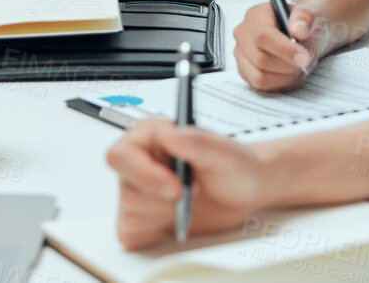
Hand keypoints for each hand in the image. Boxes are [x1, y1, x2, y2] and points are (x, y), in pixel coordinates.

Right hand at [106, 119, 265, 248]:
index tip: (175, 187)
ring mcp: (136, 190)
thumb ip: (197, 142)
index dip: (144, 173)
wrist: (245, 192)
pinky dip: (155, 233)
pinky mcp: (139, 217)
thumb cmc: (234, 166)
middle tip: (187, 196)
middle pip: (125, 187)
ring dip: (164, 213)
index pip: (123, 154)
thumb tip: (169, 134)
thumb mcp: (225, 153)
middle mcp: (139, 160)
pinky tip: (175, 218)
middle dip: (158, 198)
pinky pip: (132, 234)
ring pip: (131, 212)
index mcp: (151, 134)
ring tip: (187, 200)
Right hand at [234, 3, 331, 92]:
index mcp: (256, 15)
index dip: (284, 49)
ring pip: (260, 76)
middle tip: (305, 62)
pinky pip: (260, 86)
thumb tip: (298, 30)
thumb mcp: (312, 13)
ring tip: (298, 67)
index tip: (304, 57)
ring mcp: (241, 54)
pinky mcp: (245, 71)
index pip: (263, 36)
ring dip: (285, 77)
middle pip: (261, 59)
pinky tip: (290, 73)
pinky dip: (280, 83)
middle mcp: (243, 34)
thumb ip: (306, 16)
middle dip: (288, 65)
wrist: (303, 34)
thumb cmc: (305, 23)